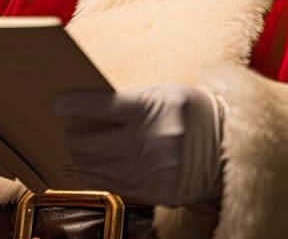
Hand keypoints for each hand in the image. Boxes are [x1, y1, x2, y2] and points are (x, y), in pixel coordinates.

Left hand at [53, 84, 223, 206]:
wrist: (227, 147)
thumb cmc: (191, 112)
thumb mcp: (163, 94)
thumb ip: (127, 101)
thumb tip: (85, 109)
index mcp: (155, 109)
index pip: (102, 106)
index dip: (74, 106)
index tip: (60, 105)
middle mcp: (153, 142)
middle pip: (91, 142)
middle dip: (71, 135)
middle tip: (66, 128)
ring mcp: (154, 171)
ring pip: (96, 167)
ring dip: (80, 156)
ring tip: (76, 146)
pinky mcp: (156, 193)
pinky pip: (112, 184)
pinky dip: (96, 173)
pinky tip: (92, 164)